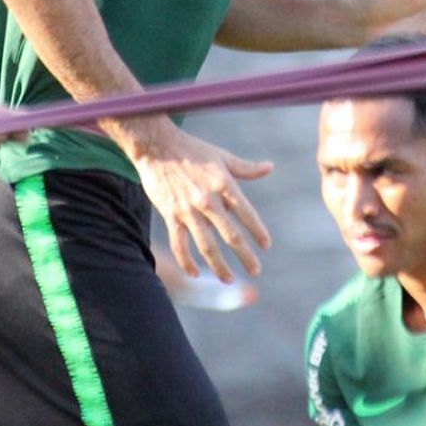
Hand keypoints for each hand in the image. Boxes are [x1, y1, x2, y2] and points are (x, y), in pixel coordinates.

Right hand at [129, 126, 271, 283]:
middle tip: (256, 270)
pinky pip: (179, 244)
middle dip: (245, 256)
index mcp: (223, 184)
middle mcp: (208, 200)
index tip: (266, 245)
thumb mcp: (222, 156)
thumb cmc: (192, 149)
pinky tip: (194, 273)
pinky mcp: (171, 215)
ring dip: (218, 266)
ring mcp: (188, 210)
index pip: (246, 213)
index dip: (258, 231)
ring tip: (228, 279)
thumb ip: (246, 168)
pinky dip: (186, 261)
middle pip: (231, 235)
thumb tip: (269, 167)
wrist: (156, 146)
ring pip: (206, 246)